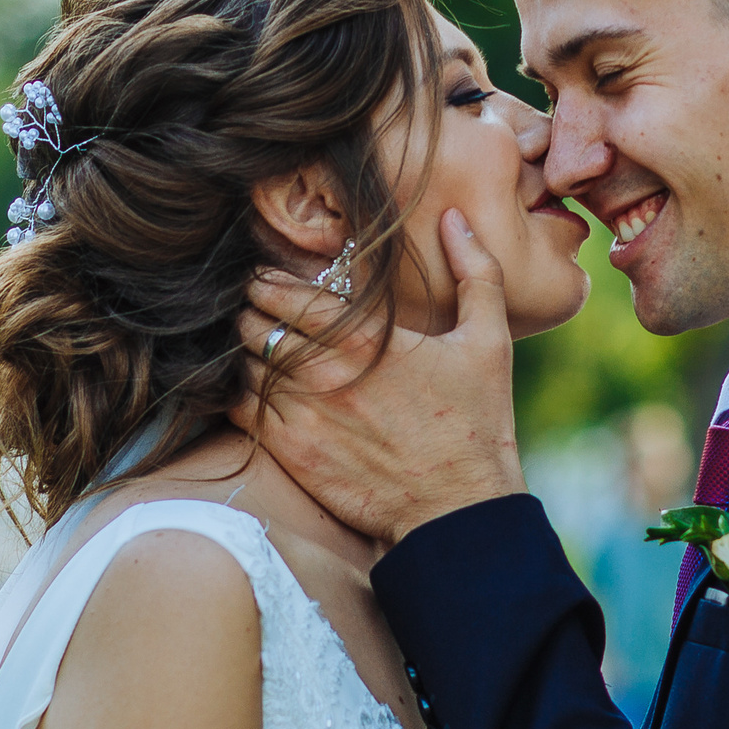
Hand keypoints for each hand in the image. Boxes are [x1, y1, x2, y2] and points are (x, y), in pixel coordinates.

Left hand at [233, 209, 523, 542]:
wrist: (458, 510)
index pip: (288, 293)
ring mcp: (304, 415)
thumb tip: (456, 219)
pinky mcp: (293, 453)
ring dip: (243, 351)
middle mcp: (327, 373)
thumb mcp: (489, 340)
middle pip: (255, 324)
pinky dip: (239, 392)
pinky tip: (254, 388)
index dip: (267, 281)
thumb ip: (476, 272)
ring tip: (251, 346)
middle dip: (250, 312)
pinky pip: (240, 410)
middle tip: (253, 310)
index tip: (265, 279)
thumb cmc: (477, 424)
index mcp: (367, 339)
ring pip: (243, 364)